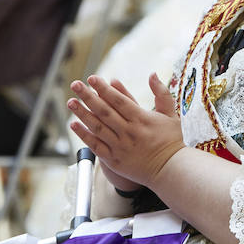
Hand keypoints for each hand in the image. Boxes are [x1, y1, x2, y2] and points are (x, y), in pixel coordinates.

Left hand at [69, 73, 183, 187]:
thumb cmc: (171, 141)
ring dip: (82, 113)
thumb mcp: (171, 114)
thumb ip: (161, 93)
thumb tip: (153, 74)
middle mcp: (129, 132)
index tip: (92, 78)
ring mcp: (120, 146)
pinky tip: (74, 125)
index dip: (104, 88)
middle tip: (76, 84)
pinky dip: (84, 135)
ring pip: (97, 127)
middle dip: (88, 96)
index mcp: (141, 119)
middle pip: (104, 111)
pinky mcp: (114, 160)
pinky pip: (96, 146)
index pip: (118, 100)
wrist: (170, 170)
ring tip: (71, 102)